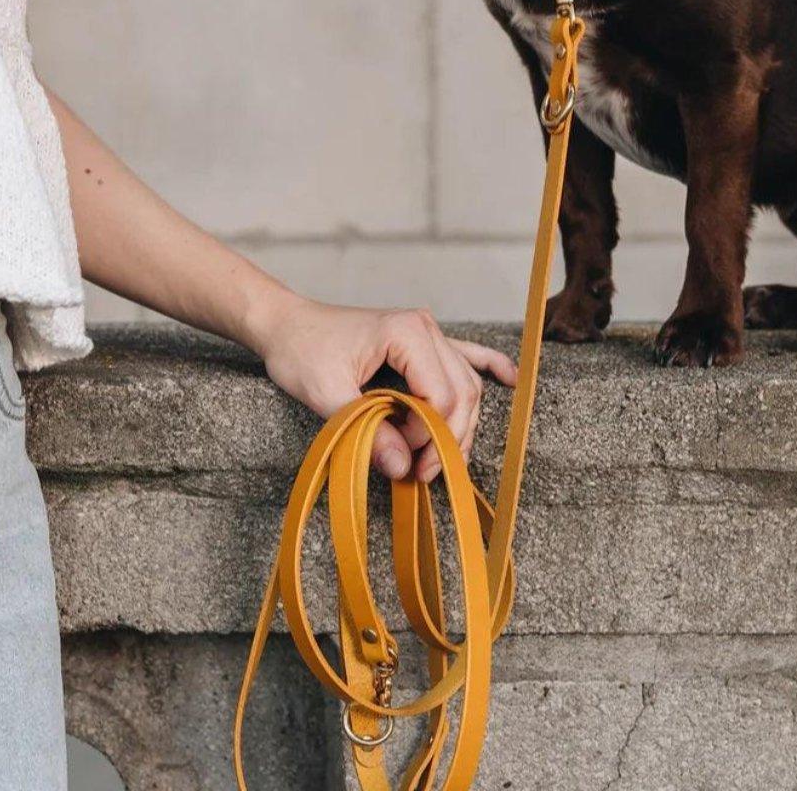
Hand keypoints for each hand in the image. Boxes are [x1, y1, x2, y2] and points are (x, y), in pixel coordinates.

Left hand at [249, 296, 516, 481]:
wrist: (286, 324)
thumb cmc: (300, 351)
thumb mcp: (324, 393)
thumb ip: (365, 428)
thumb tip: (400, 467)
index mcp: (406, 333)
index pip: (441, 394)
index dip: (429, 435)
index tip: (404, 461)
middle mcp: (425, 328)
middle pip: (462, 392)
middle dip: (448, 438)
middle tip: (422, 473)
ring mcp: (427, 332)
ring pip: (467, 384)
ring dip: (462, 423)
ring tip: (441, 459)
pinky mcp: (421, 341)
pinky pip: (466, 354)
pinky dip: (488, 366)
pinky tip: (510, 379)